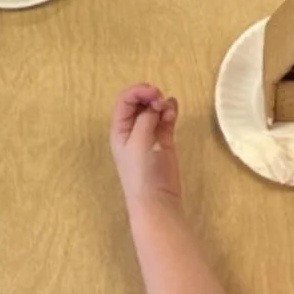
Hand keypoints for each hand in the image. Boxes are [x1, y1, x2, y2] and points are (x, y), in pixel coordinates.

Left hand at [110, 84, 181, 207]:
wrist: (157, 201)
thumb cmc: (141, 173)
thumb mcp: (138, 143)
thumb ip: (145, 120)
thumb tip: (155, 105)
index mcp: (120, 129)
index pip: (125, 100)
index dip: (138, 91)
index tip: (154, 92)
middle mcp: (132, 129)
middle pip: (139, 102)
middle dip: (150, 96)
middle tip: (161, 102)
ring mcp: (149, 134)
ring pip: (154, 109)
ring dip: (162, 103)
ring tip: (169, 110)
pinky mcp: (164, 141)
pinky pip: (166, 119)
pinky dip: (170, 111)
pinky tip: (173, 111)